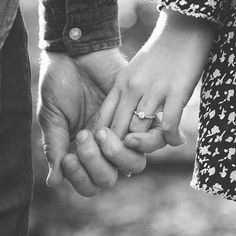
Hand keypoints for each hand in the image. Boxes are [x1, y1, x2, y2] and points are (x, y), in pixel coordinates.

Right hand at [37, 49, 161, 196]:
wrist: (76, 57)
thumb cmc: (60, 86)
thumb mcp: (52, 118)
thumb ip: (56, 148)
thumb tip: (55, 182)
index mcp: (84, 150)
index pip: (89, 182)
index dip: (80, 177)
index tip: (69, 157)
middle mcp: (105, 147)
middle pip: (112, 177)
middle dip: (97, 163)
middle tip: (86, 134)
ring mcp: (123, 133)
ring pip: (135, 165)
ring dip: (117, 154)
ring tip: (101, 131)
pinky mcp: (140, 116)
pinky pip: (154, 140)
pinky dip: (144, 142)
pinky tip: (128, 133)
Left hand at [96, 9, 215, 146]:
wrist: (180, 34)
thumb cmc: (155, 58)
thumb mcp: (130, 73)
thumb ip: (123, 94)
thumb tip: (122, 120)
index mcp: (120, 85)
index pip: (105, 118)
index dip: (103, 138)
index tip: (106, 150)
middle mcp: (133, 89)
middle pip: (119, 128)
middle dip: (118, 148)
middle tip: (123, 158)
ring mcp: (154, 90)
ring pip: (139, 129)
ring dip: (143, 145)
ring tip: (147, 147)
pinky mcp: (176, 91)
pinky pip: (169, 123)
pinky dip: (171, 137)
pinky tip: (175, 140)